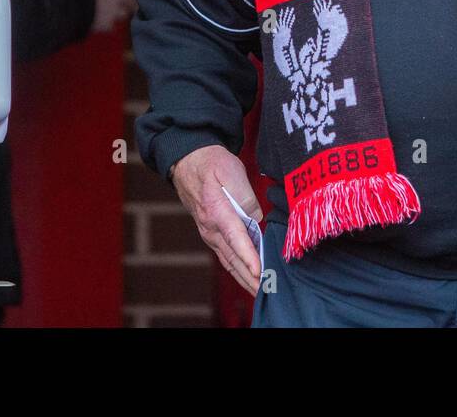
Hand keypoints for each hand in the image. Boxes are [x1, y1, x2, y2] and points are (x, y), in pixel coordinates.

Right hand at [170, 145, 262, 295]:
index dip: (247, 255)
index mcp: (217, 210)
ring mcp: (210, 233)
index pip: (235, 237)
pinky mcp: (212, 234)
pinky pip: (226, 256)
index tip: (258, 271)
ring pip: (229, 260)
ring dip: (244, 278)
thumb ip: (245, 194)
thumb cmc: (212, 164)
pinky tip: (248, 279)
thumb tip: (256, 217)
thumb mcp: (230, 170)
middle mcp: (211, 227)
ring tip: (261, 292)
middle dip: (250, 276)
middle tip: (267, 291)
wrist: (189, 162)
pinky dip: (238, 270)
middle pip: (233, 257)